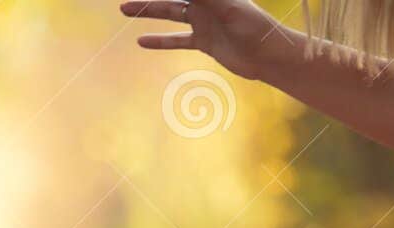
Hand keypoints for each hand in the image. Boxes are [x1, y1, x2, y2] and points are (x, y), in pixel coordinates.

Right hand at [120, 0, 280, 79]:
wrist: (267, 56)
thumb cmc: (254, 27)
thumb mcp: (228, 8)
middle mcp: (206, 3)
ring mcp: (203, 22)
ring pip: (170, 14)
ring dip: (148, 12)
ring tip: (125, 9)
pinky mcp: (203, 42)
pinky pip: (176, 40)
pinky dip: (160, 41)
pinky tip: (141, 42)